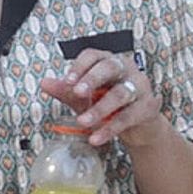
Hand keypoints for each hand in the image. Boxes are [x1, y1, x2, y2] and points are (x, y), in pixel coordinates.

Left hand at [42, 49, 165, 149]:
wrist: (140, 126)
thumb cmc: (113, 106)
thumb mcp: (87, 98)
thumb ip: (67, 91)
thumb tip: (45, 83)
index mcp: (110, 62)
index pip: (95, 56)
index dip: (80, 66)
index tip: (67, 81)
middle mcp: (128, 70)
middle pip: (110, 67)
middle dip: (92, 78)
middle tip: (77, 92)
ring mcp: (140, 87)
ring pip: (120, 93)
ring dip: (99, 108)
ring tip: (82, 121)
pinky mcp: (148, 107)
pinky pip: (127, 117)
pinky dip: (109, 129)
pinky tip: (95, 138)